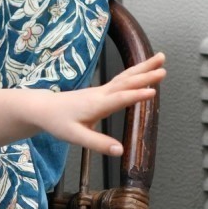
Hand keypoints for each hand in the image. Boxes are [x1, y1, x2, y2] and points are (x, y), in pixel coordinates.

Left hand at [32, 52, 165, 156]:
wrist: (43, 108)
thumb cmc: (58, 122)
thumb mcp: (76, 137)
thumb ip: (98, 144)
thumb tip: (120, 151)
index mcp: (96, 105)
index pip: (119, 99)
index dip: (135, 96)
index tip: (152, 92)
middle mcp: (101, 94)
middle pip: (126, 82)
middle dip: (145, 75)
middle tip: (163, 69)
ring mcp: (101, 90)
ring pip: (125, 76)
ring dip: (143, 67)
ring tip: (160, 58)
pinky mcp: (101, 91)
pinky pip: (122, 79)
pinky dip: (135, 72)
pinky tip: (143, 70)